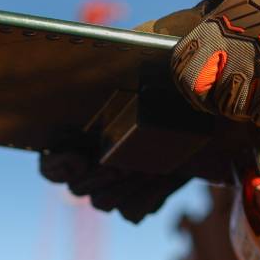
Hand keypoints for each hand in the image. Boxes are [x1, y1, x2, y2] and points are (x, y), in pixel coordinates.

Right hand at [37, 2, 220, 222]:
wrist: (209, 98)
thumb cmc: (169, 67)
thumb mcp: (145, 48)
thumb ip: (123, 50)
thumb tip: (111, 52)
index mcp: (79, 128)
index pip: (50, 162)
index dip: (56, 165)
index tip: (76, 159)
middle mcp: (93, 158)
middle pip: (76, 187)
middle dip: (100, 175)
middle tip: (121, 161)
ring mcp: (117, 181)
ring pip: (103, 201)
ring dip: (126, 186)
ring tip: (152, 166)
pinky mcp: (144, 194)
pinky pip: (133, 211)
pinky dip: (148, 197)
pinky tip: (166, 176)